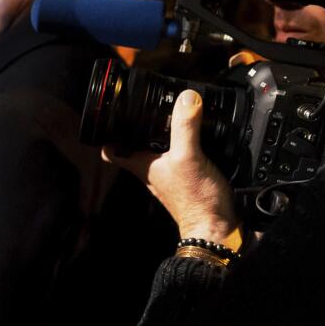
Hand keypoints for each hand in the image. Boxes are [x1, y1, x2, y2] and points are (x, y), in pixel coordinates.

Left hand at [104, 89, 237, 243]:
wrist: (217, 227)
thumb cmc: (195, 200)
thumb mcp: (187, 156)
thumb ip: (185, 127)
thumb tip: (186, 98)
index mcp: (141, 165)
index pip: (111, 151)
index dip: (107, 134)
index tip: (110, 117)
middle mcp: (151, 171)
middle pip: (135, 147)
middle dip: (137, 129)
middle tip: (143, 109)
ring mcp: (169, 177)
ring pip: (157, 152)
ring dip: (163, 136)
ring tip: (173, 116)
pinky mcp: (187, 180)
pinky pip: (180, 158)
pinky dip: (185, 147)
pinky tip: (199, 138)